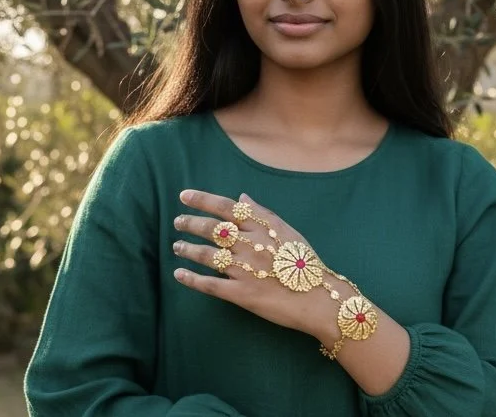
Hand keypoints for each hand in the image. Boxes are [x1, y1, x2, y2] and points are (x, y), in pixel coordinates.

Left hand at [172, 189, 351, 340]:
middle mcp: (251, 245)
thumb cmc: (305, 263)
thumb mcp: (288, 232)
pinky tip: (179, 274)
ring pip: (207, 255)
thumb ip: (263, 214)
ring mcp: (244, 270)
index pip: (226, 208)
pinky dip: (191, 278)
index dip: (202, 200)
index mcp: (262, 227)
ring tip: (177, 246)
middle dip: (190, 223)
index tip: (184, 196)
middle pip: (212, 229)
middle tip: (178, 222)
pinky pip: (209, 284)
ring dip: (187, 249)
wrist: (319, 299)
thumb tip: (242, 198)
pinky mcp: (241, 294)